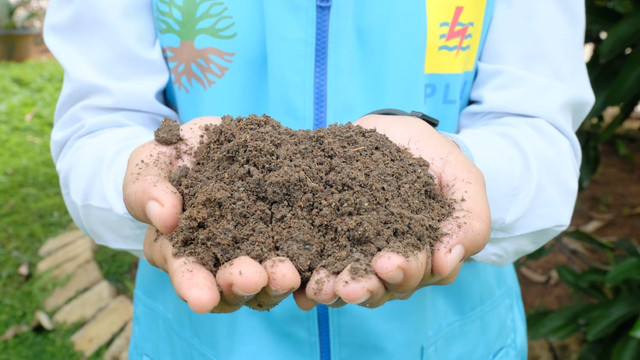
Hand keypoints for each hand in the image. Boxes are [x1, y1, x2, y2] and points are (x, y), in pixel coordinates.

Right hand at [123, 117, 300, 312]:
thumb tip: (164, 217)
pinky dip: (307, 267)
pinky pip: (298, 256)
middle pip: (228, 285)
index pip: (185, 272)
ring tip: (287, 275)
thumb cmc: (171, 157)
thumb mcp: (149, 165)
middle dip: (238, 285)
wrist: (214, 142)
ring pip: (265, 280)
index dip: (192, 285)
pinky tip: (318, 269)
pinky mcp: (283, 235)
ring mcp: (254, 250)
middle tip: (251, 279)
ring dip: (275, 282)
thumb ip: (147, 189)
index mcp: (179, 249)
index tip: (202, 298)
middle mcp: (218, 260)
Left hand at [293, 114, 490, 308]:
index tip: (388, 263)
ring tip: (320, 288)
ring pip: (347, 283)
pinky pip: (317, 267)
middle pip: (379, 286)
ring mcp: (357, 256)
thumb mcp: (461, 179)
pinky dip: (307, 281)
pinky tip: (297, 288)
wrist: (394, 134)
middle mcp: (390, 263)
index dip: (404, 272)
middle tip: (350, 286)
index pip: (417, 273)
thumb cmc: (434, 158)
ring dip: (334, 290)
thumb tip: (447, 263)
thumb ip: (468, 220)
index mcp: (424, 255)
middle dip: (366, 287)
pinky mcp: (327, 242)